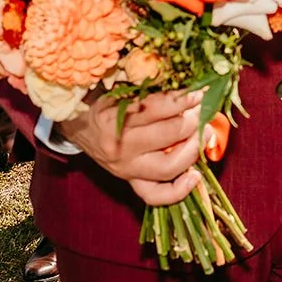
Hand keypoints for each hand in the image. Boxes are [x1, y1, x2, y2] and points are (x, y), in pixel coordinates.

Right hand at [61, 88, 209, 204]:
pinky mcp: (129, 181)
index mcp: (114, 118)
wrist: (78, 126)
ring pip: (168, 167)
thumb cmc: (103, 102)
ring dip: (193, 149)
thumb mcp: (119, 89)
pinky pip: (155, 195)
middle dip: (193, 120)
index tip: (199, 92)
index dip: (184, 99)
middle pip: (169, 135)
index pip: (157, 108)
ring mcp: (125, 168)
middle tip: (203, 110)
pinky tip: (195, 175)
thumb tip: (187, 86)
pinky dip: (179, 190)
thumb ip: (149, 89)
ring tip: (203, 134)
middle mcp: (120, 146)